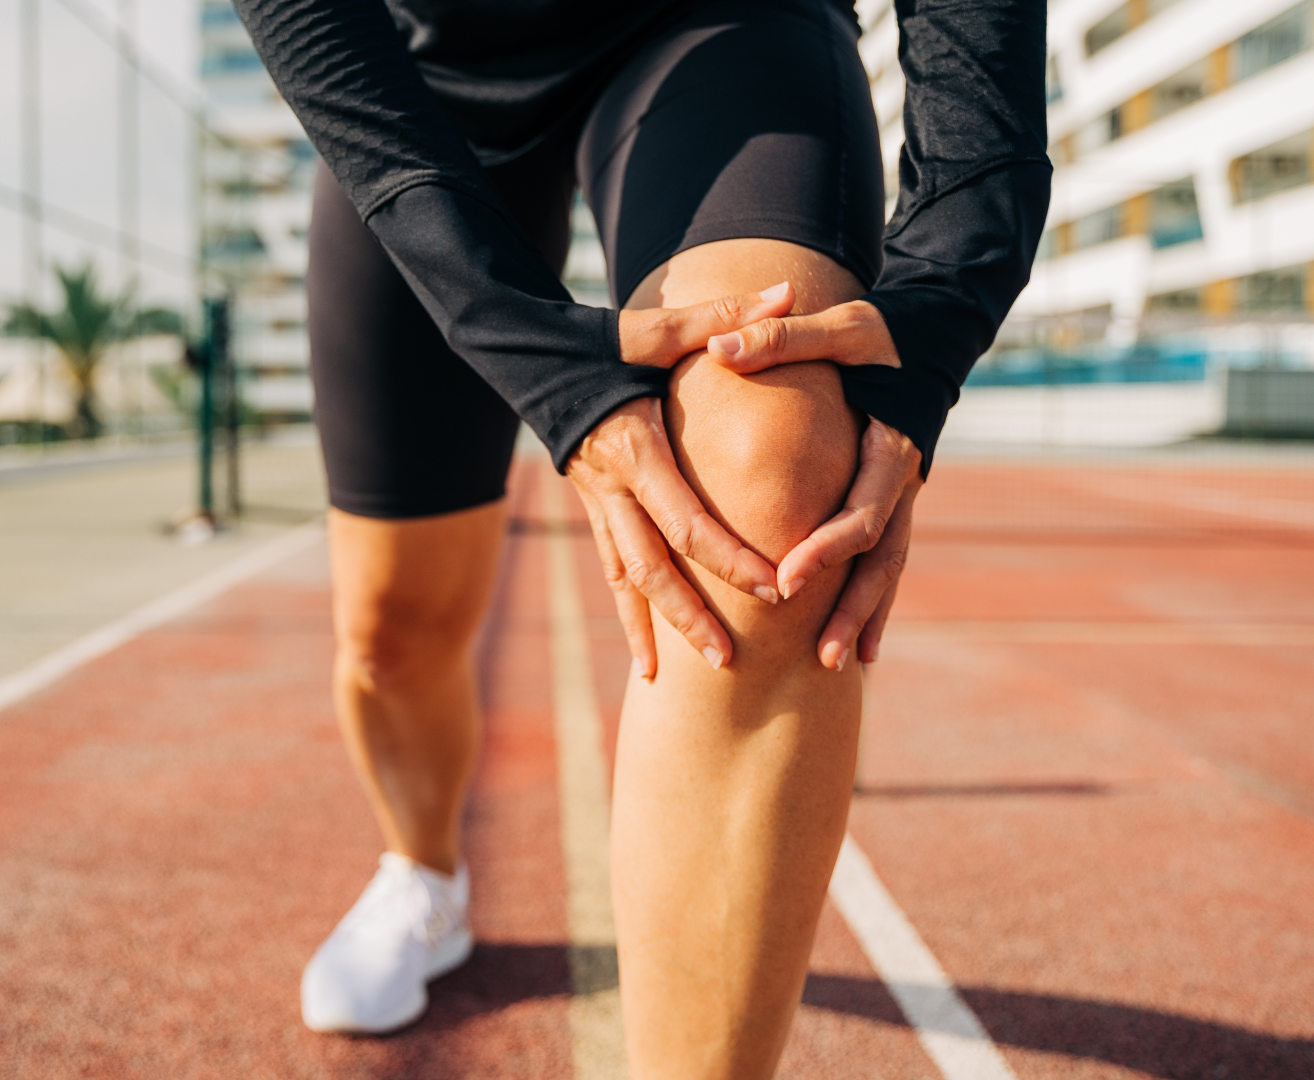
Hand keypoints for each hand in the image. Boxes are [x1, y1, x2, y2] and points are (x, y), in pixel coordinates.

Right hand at [565, 283, 798, 678]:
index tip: (774, 587)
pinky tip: (648, 664)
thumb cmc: (599, 339)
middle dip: (693, 614)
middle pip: (653, 568)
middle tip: (733, 659)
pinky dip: (631, 618)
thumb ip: (726, 317)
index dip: (730, 557)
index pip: (686, 519)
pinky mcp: (592, 511)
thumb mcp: (658, 327)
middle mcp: (612, 488)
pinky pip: (612, 574)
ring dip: (659, 629)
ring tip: (688, 677)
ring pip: (627, 581)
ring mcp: (596, 505)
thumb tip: (790, 290)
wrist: (524, 354)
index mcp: (635, 448)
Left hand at [704, 294, 921, 669]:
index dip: (825, 551)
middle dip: (852, 608)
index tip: (785, 579)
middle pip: (881, 559)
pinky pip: (884, 560)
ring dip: (866, 616)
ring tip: (838, 665)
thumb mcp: (838, 329)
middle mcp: (903, 482)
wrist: (934, 336)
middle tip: (821, 654)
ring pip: (888, 569)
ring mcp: (903, 496)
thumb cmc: (881, 333)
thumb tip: (718, 349)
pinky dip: (874, 601)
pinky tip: (858, 644)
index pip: (860, 514)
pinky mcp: (892, 501)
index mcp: (890, 449)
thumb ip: (779, 339)